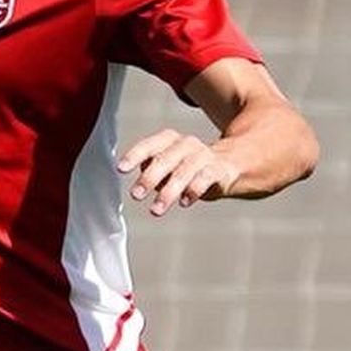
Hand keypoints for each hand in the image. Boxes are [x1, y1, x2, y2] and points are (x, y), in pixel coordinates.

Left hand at [117, 129, 242, 216]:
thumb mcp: (168, 168)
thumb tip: (139, 186)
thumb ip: (152, 172)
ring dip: (168, 191)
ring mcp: (204, 156)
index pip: (150, 145)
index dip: (135, 155)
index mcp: (170, 141)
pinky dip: (194, 189)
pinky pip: (206, 177)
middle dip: (149, 177)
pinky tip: (184, 202)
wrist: (229, 167)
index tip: (121, 169)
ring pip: (184, 170)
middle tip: (136, 195)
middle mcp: (187, 145)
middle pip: (165, 159)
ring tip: (156, 210)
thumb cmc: (188, 169)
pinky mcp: (220, 169)